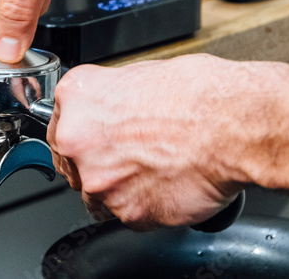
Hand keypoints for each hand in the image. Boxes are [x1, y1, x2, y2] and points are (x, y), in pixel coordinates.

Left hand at [47, 56, 256, 228]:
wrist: (230, 123)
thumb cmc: (197, 94)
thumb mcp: (137, 73)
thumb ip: (108, 97)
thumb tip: (108, 109)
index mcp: (76, 98)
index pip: (58, 125)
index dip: (82, 135)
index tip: (95, 139)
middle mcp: (77, 139)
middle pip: (72, 162)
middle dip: (97, 162)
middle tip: (132, 153)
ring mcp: (100, 180)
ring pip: (98, 193)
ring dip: (120, 187)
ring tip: (156, 167)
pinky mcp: (127, 212)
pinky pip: (129, 215)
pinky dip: (146, 205)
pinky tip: (166, 183)